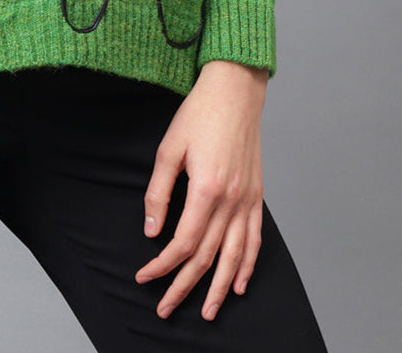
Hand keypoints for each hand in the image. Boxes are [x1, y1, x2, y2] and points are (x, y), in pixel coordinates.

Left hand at [134, 60, 267, 321]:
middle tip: (165, 309)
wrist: (235, 91)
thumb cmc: (199, 114)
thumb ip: (159, 193)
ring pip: (235, 256)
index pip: (184, 242)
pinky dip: (248, 265)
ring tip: (206, 312)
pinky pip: (255, 239)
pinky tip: (239, 284)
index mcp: (206, 188)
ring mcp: (247, 199)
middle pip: (208, 256)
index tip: (145, 277)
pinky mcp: (256, 195)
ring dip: (219, 288)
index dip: (163, 264)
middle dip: (184, 286)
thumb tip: (151, 231)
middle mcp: (231, 200)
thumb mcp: (169, 148)